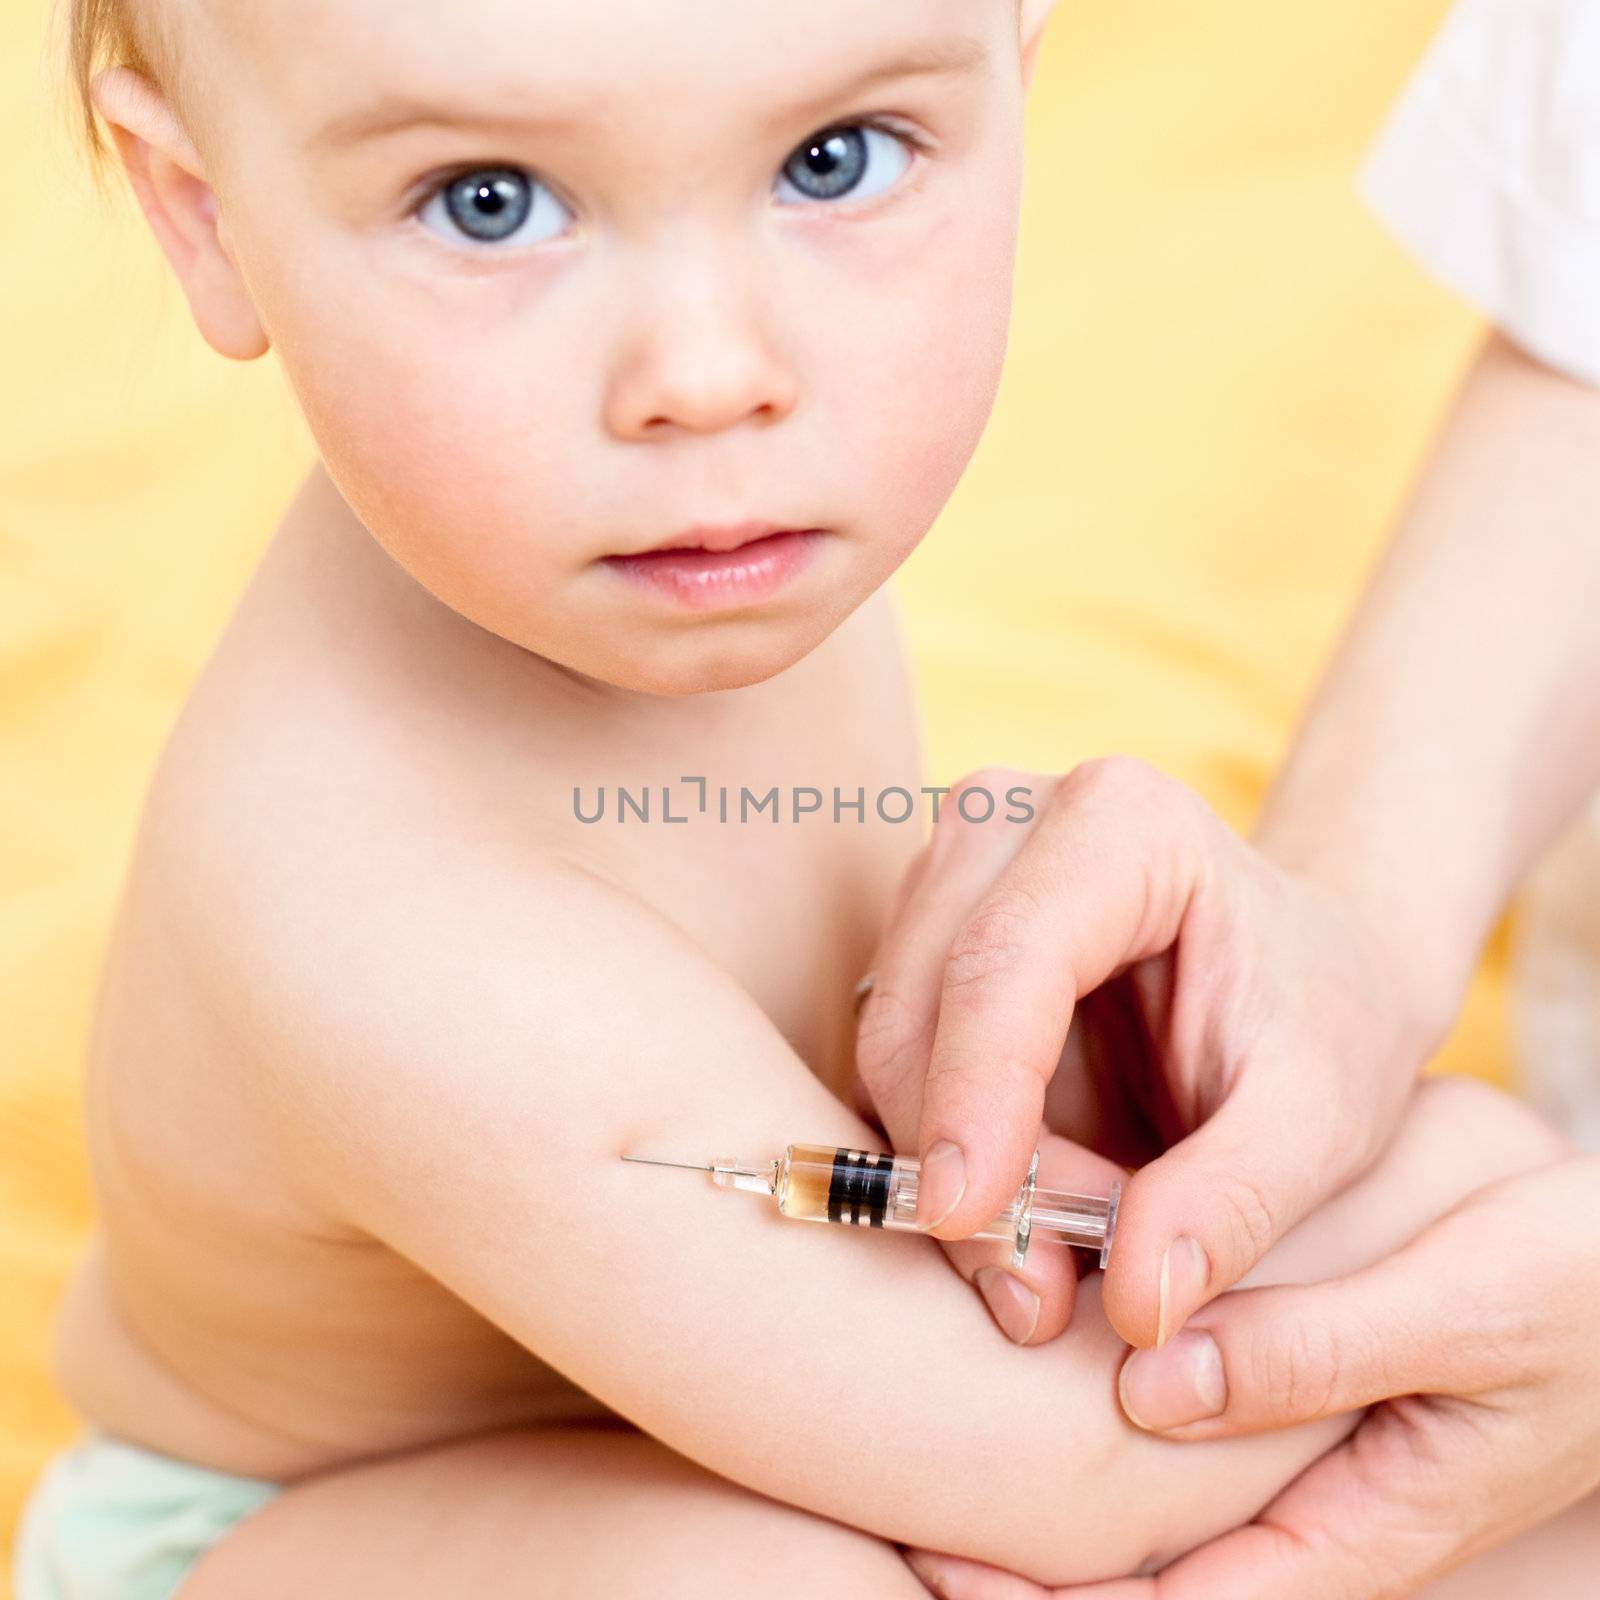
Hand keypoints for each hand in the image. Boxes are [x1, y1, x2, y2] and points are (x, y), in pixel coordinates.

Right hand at [851, 758, 1446, 1349]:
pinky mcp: (927, 935)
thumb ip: (1236, 1204)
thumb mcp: (1324, 1120)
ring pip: (892, 1043)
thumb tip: (1136, 1306)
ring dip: (952, 1169)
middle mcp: (1011, 819)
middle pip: (926, 1005)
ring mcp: (956, 872)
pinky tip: (1030, 1206)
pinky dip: (943, 1153)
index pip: (1007, 958)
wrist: (1309, 977)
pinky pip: (897, 1066)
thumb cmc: (1325, 1024)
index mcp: (1125, 821)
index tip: (966, 1219)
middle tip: (1041, 1295)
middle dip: (961, 1158)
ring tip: (1065, 1257)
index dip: (974, 1092)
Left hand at [903, 1156, 1599, 1598]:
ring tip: (942, 1463)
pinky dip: (1108, 1412)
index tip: (943, 1571)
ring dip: (1056, 1498)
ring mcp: (1299, 1459)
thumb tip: (1150, 1391)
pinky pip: (1185, 1431)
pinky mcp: (1291, 1396)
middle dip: (1030, 1563)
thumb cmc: (1576, 1290)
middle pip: (1152, 1576)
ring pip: (1156, 1507)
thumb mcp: (1469, 1308)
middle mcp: (1315, 1508)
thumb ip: (1317, 1351)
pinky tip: (1046, 1359)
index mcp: (1360, 1525)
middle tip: (911, 1521)